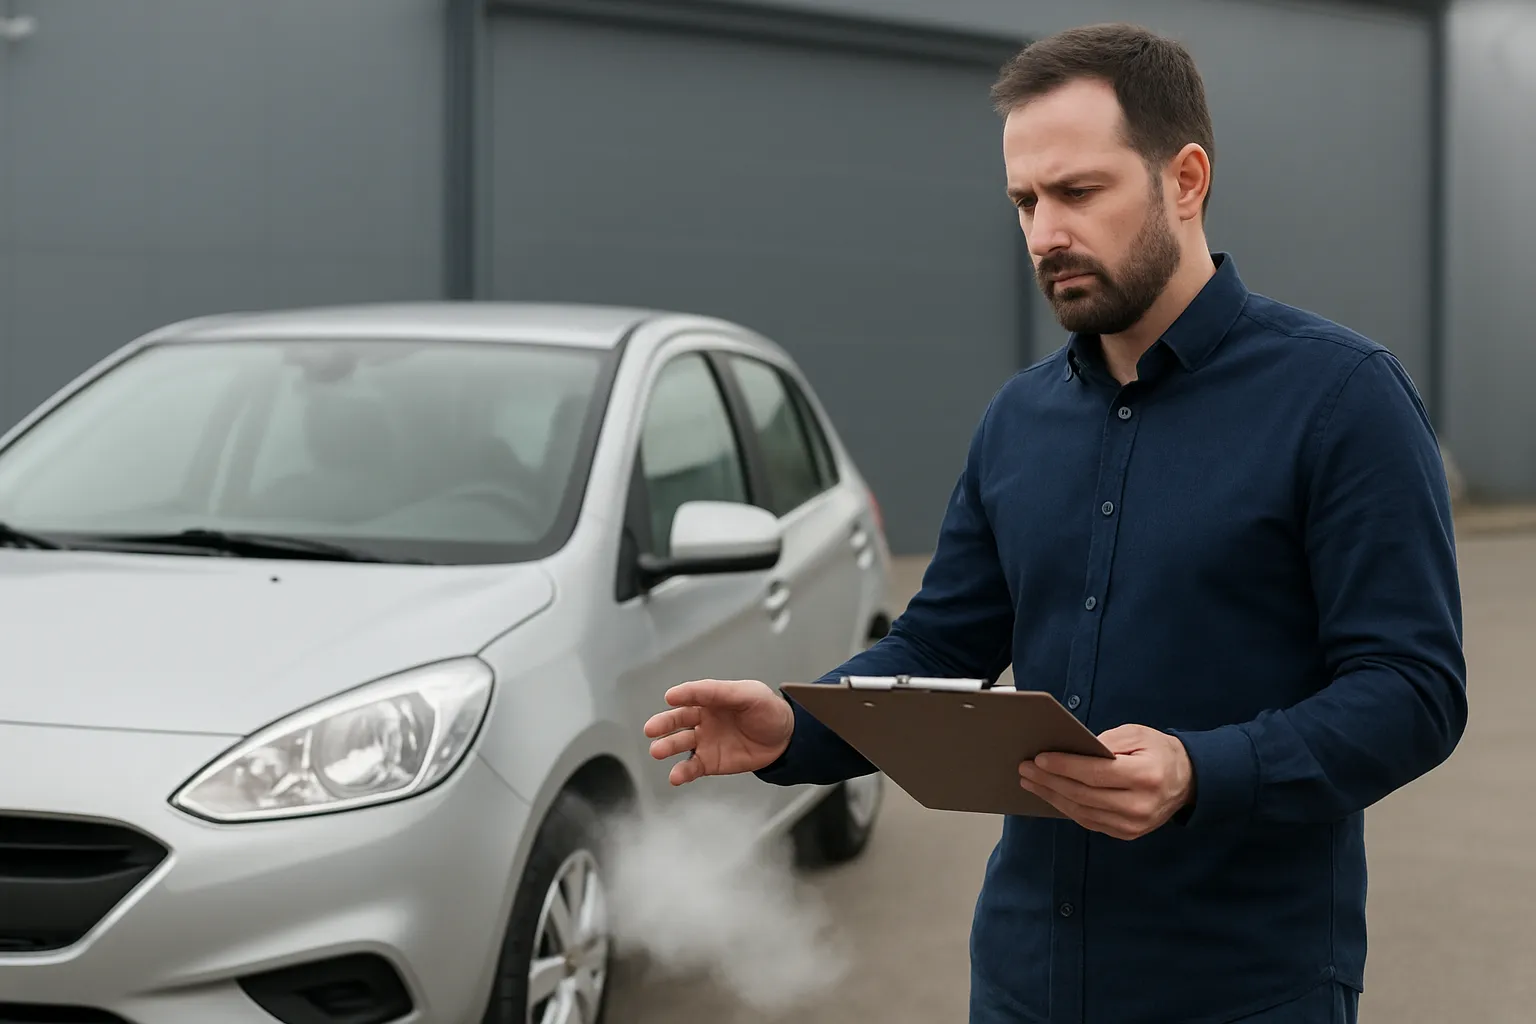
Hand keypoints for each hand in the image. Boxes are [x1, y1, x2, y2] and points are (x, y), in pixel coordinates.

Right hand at [643, 679, 794, 785]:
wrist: (785, 740)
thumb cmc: (768, 711)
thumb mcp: (750, 695)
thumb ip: (722, 692)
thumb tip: (692, 690)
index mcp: (713, 698)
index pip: (694, 694)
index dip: (683, 695)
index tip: (671, 697)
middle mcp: (704, 718)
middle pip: (679, 719)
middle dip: (663, 724)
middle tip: (651, 729)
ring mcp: (705, 741)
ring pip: (681, 743)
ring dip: (667, 747)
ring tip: (657, 751)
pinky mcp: (710, 762)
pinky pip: (692, 767)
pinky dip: (682, 772)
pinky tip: (675, 776)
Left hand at [1018, 724, 1193, 839]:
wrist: (1187, 782)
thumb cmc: (1159, 752)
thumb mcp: (1138, 734)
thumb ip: (1107, 741)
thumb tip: (1072, 749)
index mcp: (1144, 777)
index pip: (1095, 773)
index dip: (1064, 766)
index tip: (1039, 758)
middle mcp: (1139, 805)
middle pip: (1083, 795)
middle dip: (1049, 781)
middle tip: (1025, 768)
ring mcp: (1133, 825)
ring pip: (1082, 812)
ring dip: (1052, 797)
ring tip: (1030, 782)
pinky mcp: (1127, 834)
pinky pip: (1089, 822)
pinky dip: (1066, 808)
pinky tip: (1050, 795)